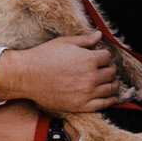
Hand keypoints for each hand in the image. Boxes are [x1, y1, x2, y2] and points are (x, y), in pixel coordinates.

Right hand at [0, 34, 117, 113]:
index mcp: (89, 58)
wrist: (27, 76)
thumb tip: (99, 35)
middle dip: (110, 68)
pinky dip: (111, 100)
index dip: (105, 56)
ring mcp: (87, 92)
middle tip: (107, 68)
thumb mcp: (65, 42)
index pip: (108, 57)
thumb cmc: (44, 56)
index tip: (102, 57)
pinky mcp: (81, 106)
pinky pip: (103, 104)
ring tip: (112, 82)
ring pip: (111, 88)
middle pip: (111, 72)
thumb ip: (85, 40)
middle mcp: (91, 76)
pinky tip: (112, 97)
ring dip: (114, 83)